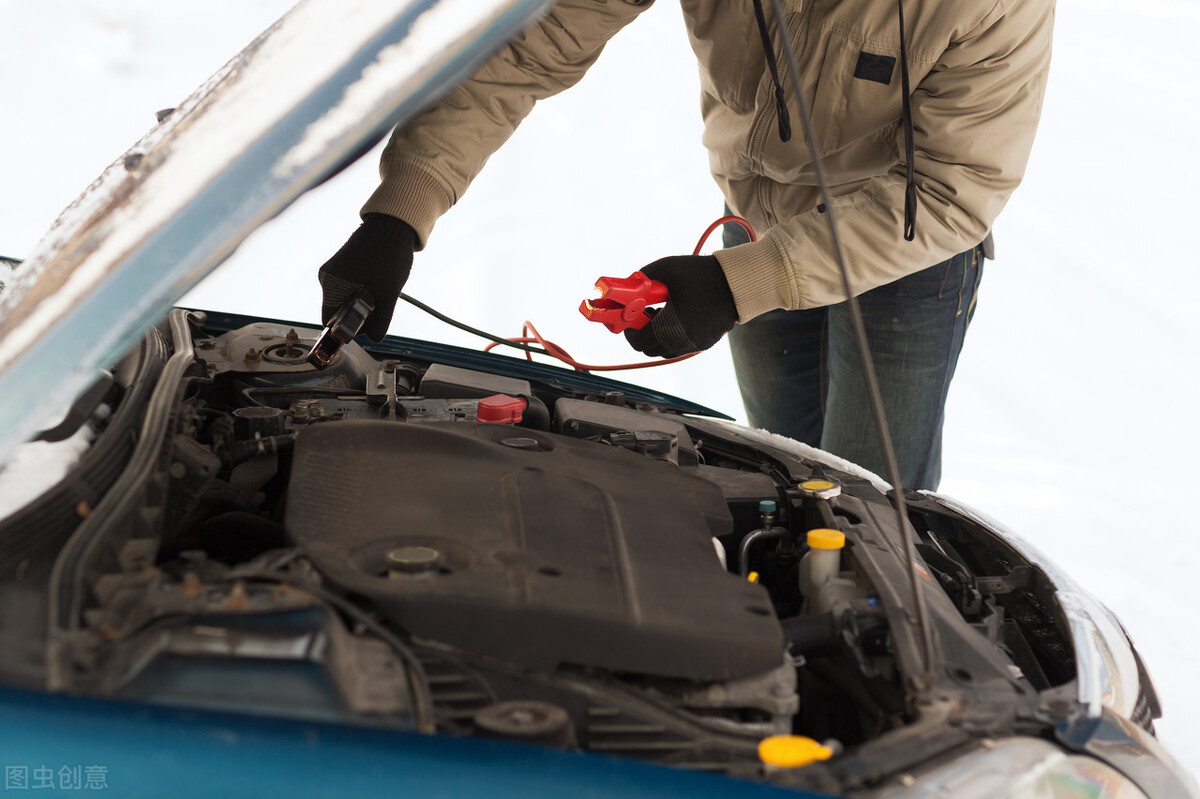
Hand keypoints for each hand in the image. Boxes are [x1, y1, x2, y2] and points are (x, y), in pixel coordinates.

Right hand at [317, 213, 415, 340]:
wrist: (393, 223)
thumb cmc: (390, 256)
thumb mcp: (388, 294)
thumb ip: (381, 320)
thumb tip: (374, 339)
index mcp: (332, 285)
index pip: (329, 321)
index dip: (347, 329)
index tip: (366, 325)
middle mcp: (327, 277)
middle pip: (337, 311)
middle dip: (357, 314)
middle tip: (379, 304)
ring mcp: (333, 269)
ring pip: (344, 299)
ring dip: (362, 302)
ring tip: (381, 288)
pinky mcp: (342, 264)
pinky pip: (348, 287)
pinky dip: (362, 291)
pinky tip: (377, 281)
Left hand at [623, 255, 738, 357]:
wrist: (736, 282)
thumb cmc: (701, 274)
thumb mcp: (666, 269)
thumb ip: (642, 278)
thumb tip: (626, 287)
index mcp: (669, 327)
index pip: (638, 342)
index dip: (629, 331)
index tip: (630, 319)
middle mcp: (681, 341)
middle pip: (650, 349)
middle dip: (643, 333)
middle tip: (646, 314)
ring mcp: (695, 344)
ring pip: (665, 350)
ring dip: (658, 336)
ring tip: (664, 313)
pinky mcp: (705, 343)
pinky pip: (681, 346)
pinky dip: (673, 336)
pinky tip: (679, 316)